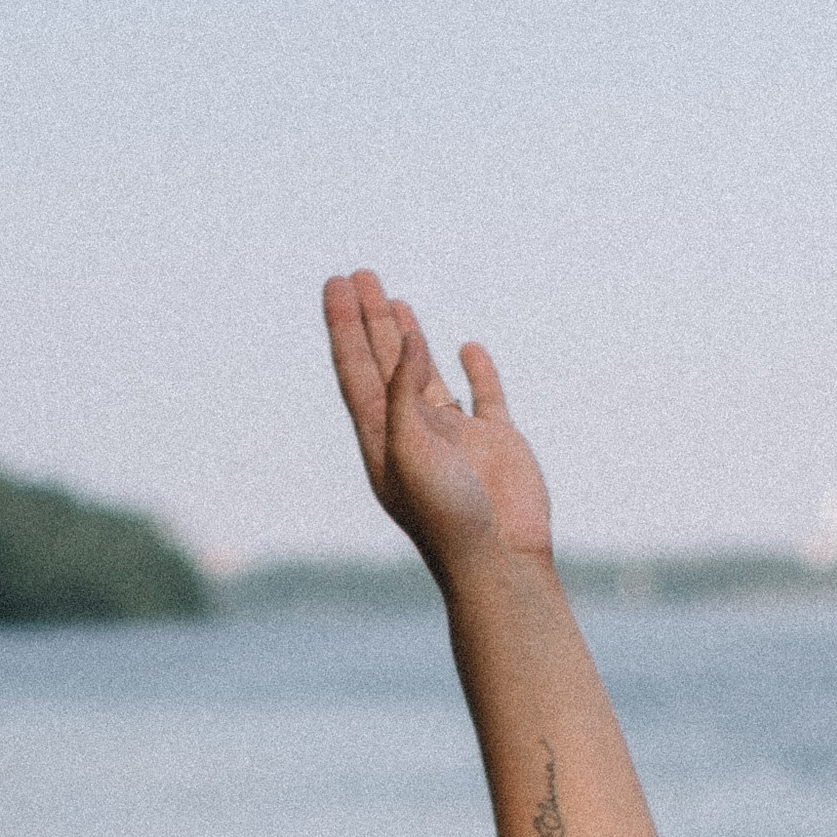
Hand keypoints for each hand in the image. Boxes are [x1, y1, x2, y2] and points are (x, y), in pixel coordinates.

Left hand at [322, 270, 553, 588]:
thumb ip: (402, 396)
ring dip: (410, 338)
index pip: (356, 370)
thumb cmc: (448, 518)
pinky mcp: (496, 441)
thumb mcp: (409, 454)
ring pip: (425, 375)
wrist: (501, 561)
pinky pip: (483, 395)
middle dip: (369, 320)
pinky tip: (465, 349)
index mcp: (383, 438)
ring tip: (396, 301)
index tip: (335, 284)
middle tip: (358, 275)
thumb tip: (405, 343)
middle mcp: (414, 433)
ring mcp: (455, 436)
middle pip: (383, 364)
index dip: (344, 326)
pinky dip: (475, 369)